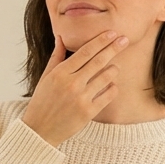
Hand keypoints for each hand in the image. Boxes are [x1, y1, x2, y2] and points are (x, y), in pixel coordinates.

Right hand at [21, 31, 127, 146]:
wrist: (40, 130)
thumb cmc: (42, 101)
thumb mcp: (45, 77)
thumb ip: (56, 57)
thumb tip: (61, 37)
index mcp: (60, 73)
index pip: (85, 52)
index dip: (100, 41)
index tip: (112, 33)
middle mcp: (72, 84)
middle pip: (99, 61)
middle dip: (114, 48)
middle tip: (125, 39)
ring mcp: (81, 98)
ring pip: (106, 77)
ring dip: (114, 69)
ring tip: (115, 67)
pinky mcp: (89, 112)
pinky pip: (109, 95)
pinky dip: (113, 88)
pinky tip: (111, 85)